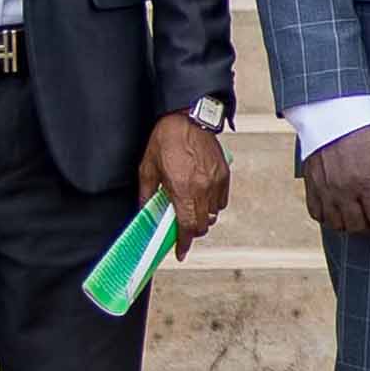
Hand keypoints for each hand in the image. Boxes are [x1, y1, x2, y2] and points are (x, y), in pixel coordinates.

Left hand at [143, 113, 231, 248]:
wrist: (188, 118)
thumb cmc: (167, 140)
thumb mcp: (148, 168)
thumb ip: (146, 194)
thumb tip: (145, 212)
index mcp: (183, 189)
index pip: (188, 226)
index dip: (184, 243)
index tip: (181, 251)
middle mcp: (203, 188)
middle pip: (204, 224)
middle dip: (193, 230)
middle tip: (181, 228)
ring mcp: (216, 181)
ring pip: (214, 214)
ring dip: (203, 217)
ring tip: (190, 210)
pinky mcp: (224, 174)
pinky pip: (222, 200)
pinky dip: (213, 205)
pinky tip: (201, 197)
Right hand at [302, 123, 369, 236]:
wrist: (333, 117)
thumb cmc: (366, 134)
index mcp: (364, 182)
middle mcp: (341, 190)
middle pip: (357, 226)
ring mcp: (324, 191)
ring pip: (336, 225)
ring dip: (352, 226)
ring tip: (363, 216)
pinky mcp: (311, 187)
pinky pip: (317, 214)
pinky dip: (330, 219)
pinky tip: (342, 211)